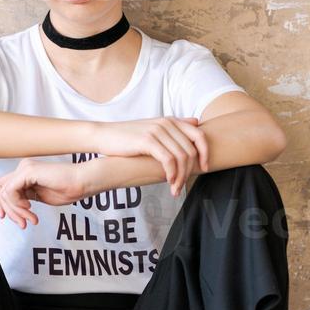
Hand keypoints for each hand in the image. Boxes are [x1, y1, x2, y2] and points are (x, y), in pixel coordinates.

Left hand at [0, 159, 84, 228]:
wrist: (83, 182)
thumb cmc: (68, 189)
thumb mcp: (41, 197)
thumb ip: (26, 199)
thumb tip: (14, 208)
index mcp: (25, 174)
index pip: (3, 188)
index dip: (2, 205)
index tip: (11, 219)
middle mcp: (23, 168)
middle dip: (8, 211)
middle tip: (22, 224)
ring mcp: (24, 168)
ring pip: (4, 193)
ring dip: (16, 211)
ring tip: (31, 219)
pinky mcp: (28, 171)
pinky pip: (10, 191)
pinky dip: (17, 204)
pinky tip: (30, 208)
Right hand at [93, 117, 208, 196]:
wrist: (104, 135)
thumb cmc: (127, 137)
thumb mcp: (153, 128)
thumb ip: (174, 127)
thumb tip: (196, 123)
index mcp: (171, 120)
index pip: (200, 135)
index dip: (206, 153)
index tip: (204, 168)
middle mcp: (166, 123)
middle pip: (191, 150)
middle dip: (190, 172)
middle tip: (182, 186)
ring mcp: (157, 131)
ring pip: (181, 157)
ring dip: (180, 177)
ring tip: (174, 189)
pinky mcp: (148, 140)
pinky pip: (169, 160)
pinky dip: (172, 174)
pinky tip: (168, 182)